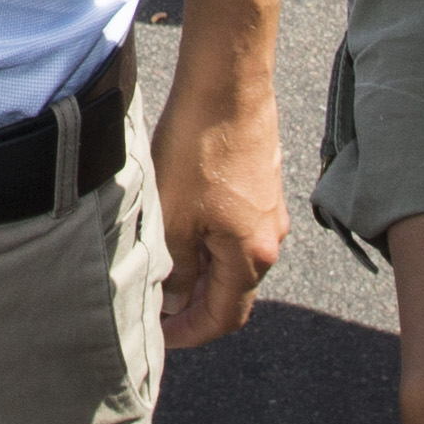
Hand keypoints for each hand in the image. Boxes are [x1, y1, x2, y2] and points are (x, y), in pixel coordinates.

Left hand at [151, 73, 284, 348]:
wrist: (227, 86)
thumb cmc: (197, 149)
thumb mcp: (173, 215)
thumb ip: (174, 266)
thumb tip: (173, 300)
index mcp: (252, 255)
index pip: (225, 316)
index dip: (191, 332)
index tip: (161, 336)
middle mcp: (270, 238)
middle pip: (232, 290)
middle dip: (193, 304)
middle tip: (154, 307)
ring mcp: (268, 210)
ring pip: (231, 257)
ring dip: (199, 270)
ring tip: (160, 268)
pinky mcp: (260, 185)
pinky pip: (234, 229)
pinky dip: (207, 240)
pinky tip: (177, 227)